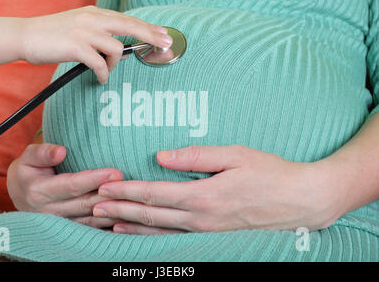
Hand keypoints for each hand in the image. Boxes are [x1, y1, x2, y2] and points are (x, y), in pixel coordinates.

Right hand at [7, 143, 122, 228]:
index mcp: (40, 192)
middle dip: (109, 194)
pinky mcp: (69, 231)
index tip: (115, 172)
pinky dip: (109, 225)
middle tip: (130, 185)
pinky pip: (92, 230)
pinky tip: (126, 218)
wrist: (19, 196)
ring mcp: (60, 225)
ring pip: (91, 220)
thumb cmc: (28, 171)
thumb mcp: (27, 158)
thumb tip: (61, 151)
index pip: (71, 185)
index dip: (94, 179)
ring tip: (132, 202)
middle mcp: (49, 212)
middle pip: (85, 204)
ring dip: (112, 212)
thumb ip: (42, 153)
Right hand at [21, 5, 171, 83]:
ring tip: (106, 71)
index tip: (163, 33)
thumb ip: (97, 31)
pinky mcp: (76, 46)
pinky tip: (100, 79)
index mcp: (94, 13)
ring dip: (115, 65)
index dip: (147, 27)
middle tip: (167, 45)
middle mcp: (92, 18)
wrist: (24, 35)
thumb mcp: (78, 25)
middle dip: (151, 36)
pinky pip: (100, 63)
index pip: (127, 19)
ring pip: (116, 48)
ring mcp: (84, 31)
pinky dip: (104, 74)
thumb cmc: (51, 35)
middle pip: (130, 26)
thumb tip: (117, 48)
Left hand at [94, 145, 343, 234]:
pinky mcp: (212, 237)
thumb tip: (161, 156)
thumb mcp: (235, 155)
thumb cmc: (270, 173)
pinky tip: (139, 233)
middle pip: (150, 214)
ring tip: (107, 221)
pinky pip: (174, 238)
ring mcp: (205, 232)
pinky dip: (151, 236)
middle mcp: (199, 218)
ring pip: (158, 231)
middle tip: (93, 205)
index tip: (105, 187)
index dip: (126, 190)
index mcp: (202, 196)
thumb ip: (195, 156)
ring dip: (130, 225)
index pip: (153, 193)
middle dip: (119, 208)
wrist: (300, 202)